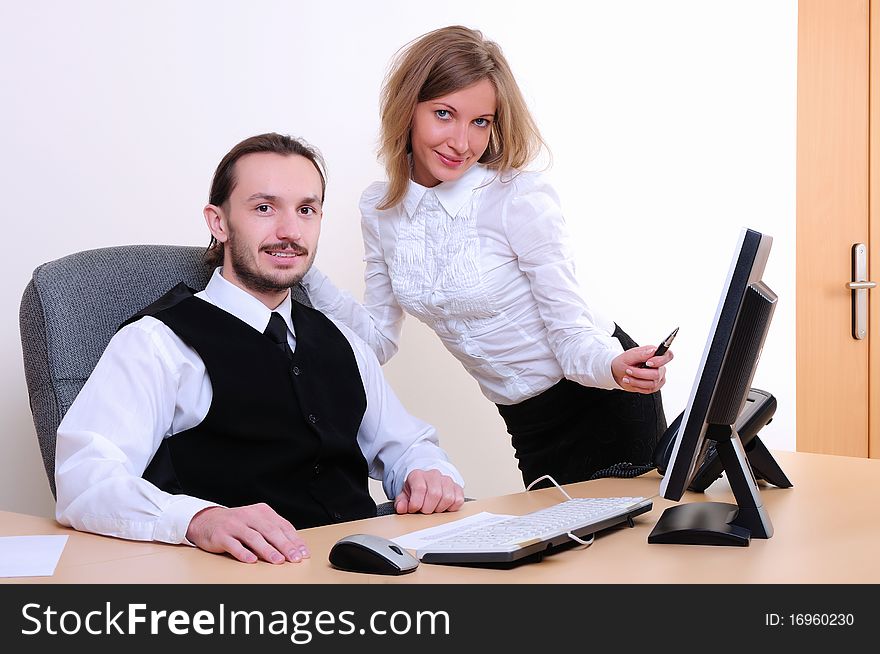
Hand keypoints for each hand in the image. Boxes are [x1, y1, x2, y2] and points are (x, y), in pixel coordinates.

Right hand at [185, 503, 309, 563]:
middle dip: (285, 546)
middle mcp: (250, 516)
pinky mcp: (221, 535)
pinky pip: (234, 545)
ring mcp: (235, 525)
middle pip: (271, 531)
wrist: (207, 520)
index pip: (283, 526)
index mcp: (262, 512)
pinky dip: (243, 553)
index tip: (303, 553)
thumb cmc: (237, 524)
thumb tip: (295, 548)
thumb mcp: (257, 522)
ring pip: (254, 538)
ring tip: (278, 560)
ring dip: (268, 550)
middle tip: (295, 558)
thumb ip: (274, 532)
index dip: (295, 540)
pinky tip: (251, 560)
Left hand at [394, 469, 464, 514]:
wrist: (426, 482)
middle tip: (424, 511)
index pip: (420, 488)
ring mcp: (447, 481)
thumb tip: (401, 508)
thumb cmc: (416, 490)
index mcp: (418, 475)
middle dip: (428, 508)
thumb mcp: (404, 495)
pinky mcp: (457, 488)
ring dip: (439, 509)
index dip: (416, 503)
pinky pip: (458, 500)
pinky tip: (443, 507)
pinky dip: (451, 508)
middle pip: (435, 494)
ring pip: (447, 498)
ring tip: (433, 509)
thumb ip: (401, 502)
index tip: (413, 509)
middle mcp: (434, 475)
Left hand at [611, 344, 672, 393]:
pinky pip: (648, 389)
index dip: (661, 360)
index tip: (648, 363)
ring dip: (636, 381)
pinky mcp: (655, 386)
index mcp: (655, 354)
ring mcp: (658, 377)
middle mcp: (660, 366)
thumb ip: (641, 354)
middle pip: (657, 374)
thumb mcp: (629, 356)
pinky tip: (631, 381)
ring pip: (652, 383)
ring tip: (627, 377)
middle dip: (640, 374)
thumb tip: (653, 351)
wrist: (618, 372)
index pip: (668, 356)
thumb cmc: (624, 362)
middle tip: (628, 370)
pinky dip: (637, 386)